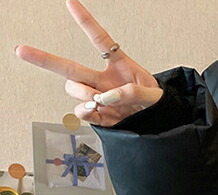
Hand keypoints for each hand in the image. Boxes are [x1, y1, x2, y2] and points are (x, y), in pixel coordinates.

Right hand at [14, 0, 163, 126]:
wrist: (160, 123)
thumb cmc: (157, 104)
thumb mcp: (155, 96)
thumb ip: (136, 92)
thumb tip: (111, 96)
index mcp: (120, 66)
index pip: (100, 40)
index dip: (86, 21)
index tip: (71, 2)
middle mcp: (103, 80)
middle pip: (69, 67)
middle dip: (44, 58)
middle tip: (21, 51)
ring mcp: (99, 97)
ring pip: (74, 89)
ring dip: (85, 94)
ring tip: (104, 101)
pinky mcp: (100, 115)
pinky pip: (82, 112)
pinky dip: (86, 111)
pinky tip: (96, 109)